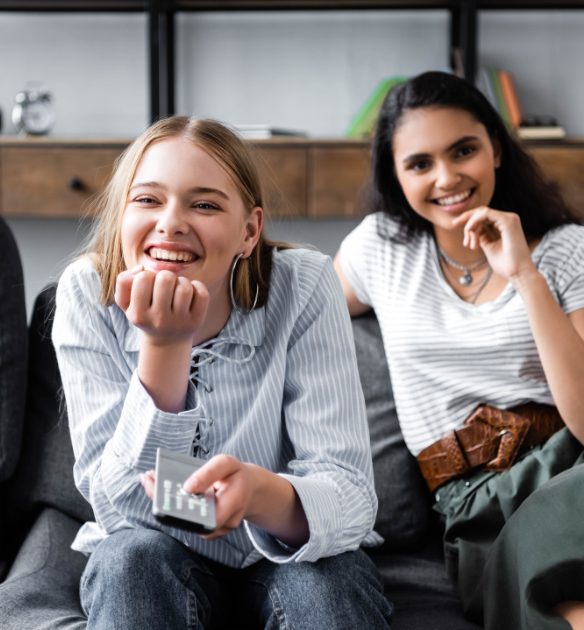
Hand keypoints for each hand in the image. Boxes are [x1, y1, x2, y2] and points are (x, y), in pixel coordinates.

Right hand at [115, 265, 208, 345]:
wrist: (166, 341)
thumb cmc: (145, 314)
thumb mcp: (126, 302)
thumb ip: (123, 281)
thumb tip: (141, 268)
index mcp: (138, 314)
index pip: (143, 278)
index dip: (147, 275)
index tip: (149, 285)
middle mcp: (159, 320)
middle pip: (166, 278)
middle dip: (165, 276)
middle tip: (165, 286)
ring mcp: (180, 322)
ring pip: (184, 286)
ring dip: (181, 282)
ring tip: (177, 290)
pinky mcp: (197, 320)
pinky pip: (202, 293)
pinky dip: (197, 287)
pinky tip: (190, 294)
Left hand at [140, 455, 256, 540]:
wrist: (248, 489)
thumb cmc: (236, 475)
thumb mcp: (227, 464)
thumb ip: (209, 473)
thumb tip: (188, 487)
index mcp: (232, 505)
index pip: (208, 517)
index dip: (187, 510)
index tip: (170, 492)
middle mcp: (223, 524)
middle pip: (189, 521)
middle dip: (166, 502)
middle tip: (150, 480)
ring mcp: (213, 530)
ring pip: (184, 522)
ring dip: (165, 503)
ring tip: (151, 480)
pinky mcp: (204, 530)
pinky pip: (185, 520)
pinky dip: (171, 506)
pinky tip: (160, 489)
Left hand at [453, 207, 537, 283]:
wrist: (518, 273)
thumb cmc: (506, 264)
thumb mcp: (489, 247)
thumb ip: (482, 237)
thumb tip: (472, 232)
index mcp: (504, 225)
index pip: (483, 216)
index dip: (468, 220)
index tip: (455, 226)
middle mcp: (508, 219)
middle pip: (480, 212)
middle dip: (466, 220)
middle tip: (456, 229)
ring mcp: (509, 219)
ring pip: (481, 212)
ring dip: (470, 226)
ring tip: (470, 244)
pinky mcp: (508, 221)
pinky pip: (485, 213)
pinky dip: (474, 222)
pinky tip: (470, 232)